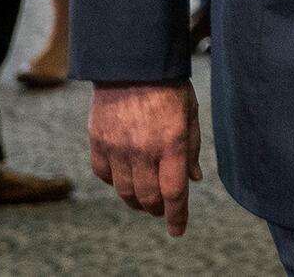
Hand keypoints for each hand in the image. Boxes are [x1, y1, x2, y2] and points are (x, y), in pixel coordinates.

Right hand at [89, 80, 202, 236]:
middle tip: (163, 210)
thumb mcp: (190, 113)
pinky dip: (114, 183)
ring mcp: (117, 148)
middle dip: (157, 209)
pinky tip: (124, 179)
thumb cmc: (167, 85)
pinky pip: (104, 174)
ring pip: (124, 191)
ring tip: (144, 200)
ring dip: (136, 201)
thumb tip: (195, 179)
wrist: (131, 62)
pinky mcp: (98, 142)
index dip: (177, 216)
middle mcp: (143, 150)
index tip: (178, 230)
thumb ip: (191, 148)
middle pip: (148, 197)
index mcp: (171, 143)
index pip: (174, 192)